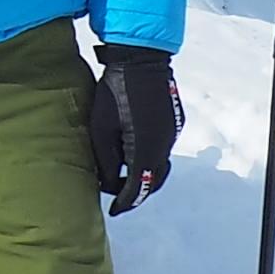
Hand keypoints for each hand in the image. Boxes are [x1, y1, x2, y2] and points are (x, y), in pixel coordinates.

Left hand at [88, 44, 180, 213]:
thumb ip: (106, 161)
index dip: (125, 202)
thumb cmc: (114, 93)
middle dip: (137, 193)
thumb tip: (108, 184)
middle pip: (153, 180)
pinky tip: (136, 155)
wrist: (141, 61)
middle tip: (122, 200)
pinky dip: (151, 159)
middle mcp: (164, 147)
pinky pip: (163, 149)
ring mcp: (171, 134)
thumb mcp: (101, 129)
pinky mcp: (173, 123)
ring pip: (160, 165)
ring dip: (146, 176)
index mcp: (146, 151)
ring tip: (127, 180)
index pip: (137, 187)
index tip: (114, 212)